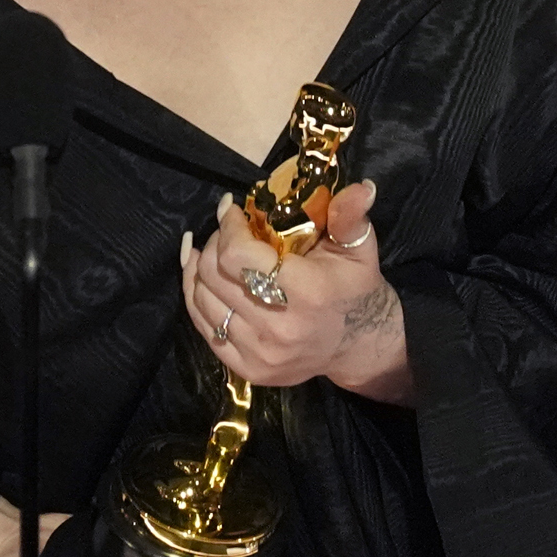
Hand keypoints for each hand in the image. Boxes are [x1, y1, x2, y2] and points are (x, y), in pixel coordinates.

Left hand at [180, 181, 412, 403]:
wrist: (358, 345)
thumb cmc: (355, 288)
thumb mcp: (358, 248)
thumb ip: (350, 216)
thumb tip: (361, 187)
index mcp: (307, 293)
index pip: (237, 255)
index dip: (227, 227)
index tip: (231, 209)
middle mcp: (279, 327)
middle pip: (214, 274)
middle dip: (214, 243)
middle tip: (225, 230)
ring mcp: (261, 353)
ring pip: (202, 299)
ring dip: (199, 268)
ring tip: (209, 249)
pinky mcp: (248, 370)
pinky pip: (204, 327)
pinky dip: (195, 297)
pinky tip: (198, 275)